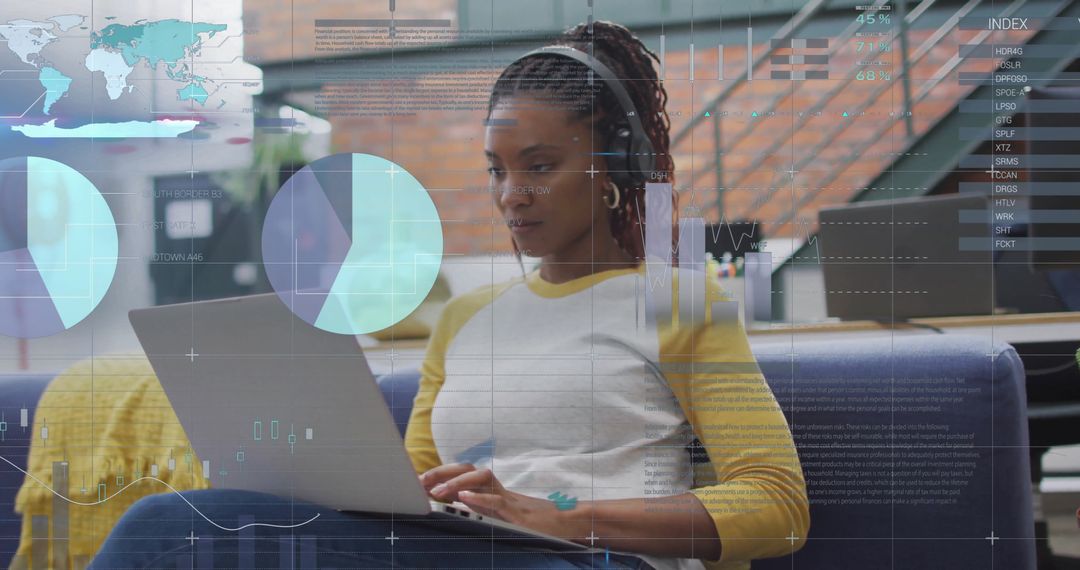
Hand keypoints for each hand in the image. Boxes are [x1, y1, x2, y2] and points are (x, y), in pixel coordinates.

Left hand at [419, 463, 573, 539]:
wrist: (567, 521)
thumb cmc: (535, 521)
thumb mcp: (502, 515)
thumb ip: (482, 508)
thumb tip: (456, 504)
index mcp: (492, 491)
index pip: (463, 474)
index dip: (440, 474)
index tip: (418, 480)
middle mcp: (498, 490)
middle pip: (468, 469)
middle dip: (442, 472)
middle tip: (419, 481)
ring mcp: (508, 498)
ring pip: (481, 478)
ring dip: (457, 482)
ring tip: (437, 491)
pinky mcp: (518, 512)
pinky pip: (498, 500)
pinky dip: (481, 498)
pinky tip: (465, 497)